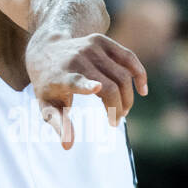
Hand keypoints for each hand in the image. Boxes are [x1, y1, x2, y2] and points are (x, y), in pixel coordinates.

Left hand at [24, 32, 147, 149]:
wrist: (45, 49)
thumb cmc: (48, 84)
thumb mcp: (47, 105)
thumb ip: (59, 124)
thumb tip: (68, 146)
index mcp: (61, 76)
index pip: (74, 80)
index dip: (86, 84)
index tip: (97, 88)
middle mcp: (77, 59)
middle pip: (109, 86)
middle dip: (118, 108)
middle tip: (115, 121)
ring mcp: (91, 47)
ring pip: (122, 75)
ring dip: (127, 97)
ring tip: (123, 111)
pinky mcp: (102, 41)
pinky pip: (128, 58)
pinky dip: (139, 74)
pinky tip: (142, 90)